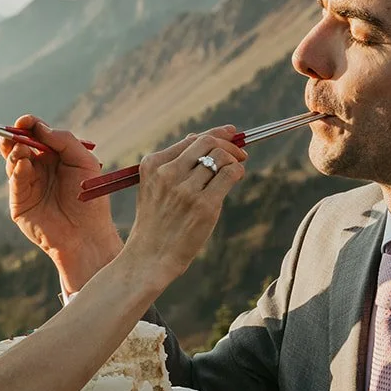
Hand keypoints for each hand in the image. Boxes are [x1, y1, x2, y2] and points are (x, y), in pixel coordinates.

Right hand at [2, 115, 120, 286]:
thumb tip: (40, 127)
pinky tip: (23, 164)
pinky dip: (16, 170)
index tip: (24, 121)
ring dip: (14, 151)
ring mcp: (28, 185)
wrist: (85, 234)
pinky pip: (14, 181)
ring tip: (21, 148)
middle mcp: (40, 168)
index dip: (30, 125)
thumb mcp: (84, 161)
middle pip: (20, 145)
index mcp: (56, 157)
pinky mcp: (19, 202)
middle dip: (15, 136)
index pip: (38, 135)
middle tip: (14, 132)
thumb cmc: (89, 199)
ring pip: (13, 161)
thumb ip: (64, 140)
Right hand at [120, 128, 246, 281]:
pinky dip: (238, 172)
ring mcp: (186, 190)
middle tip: (240, 153)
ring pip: (220, 157)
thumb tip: (198, 138)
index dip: (215, 134)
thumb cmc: (155, 224)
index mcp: (153, 165)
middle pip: (207, 143)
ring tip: (237, 170)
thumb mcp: (153, 188)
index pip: (191, 140)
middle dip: (229, 144)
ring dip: (235, 160)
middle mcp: (167, 173)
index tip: (230, 133)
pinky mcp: (204, 205)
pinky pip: (229, 175)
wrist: (149, 258)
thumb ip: (172, 164)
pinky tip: (237, 178)